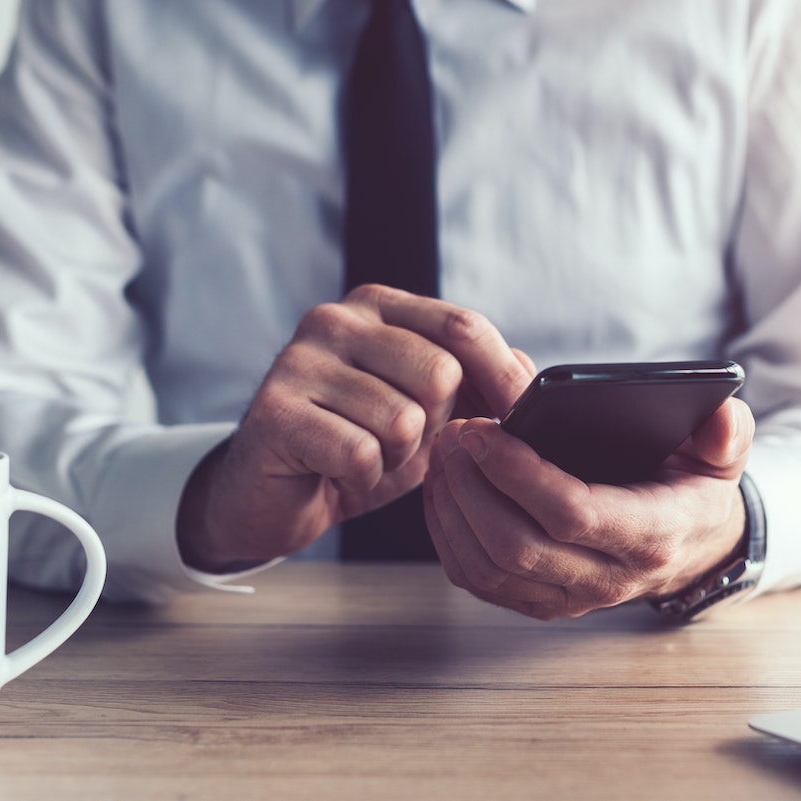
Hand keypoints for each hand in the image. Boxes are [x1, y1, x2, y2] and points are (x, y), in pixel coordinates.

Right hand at [177, 285, 533, 569]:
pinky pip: (360, 453)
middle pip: (439, 374)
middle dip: (435, 428)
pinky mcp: (274, 411)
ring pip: (402, 420)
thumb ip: (477, 383)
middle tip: (399, 442)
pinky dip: (361, 478)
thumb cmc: (357, 445)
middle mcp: (335, 320)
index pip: (463, 326)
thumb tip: (529, 378)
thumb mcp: (427, 410)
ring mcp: (298, 360)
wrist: (272, 495)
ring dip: (395, 458)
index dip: (501, 381)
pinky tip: (336, 472)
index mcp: (377, 305)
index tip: (516, 421)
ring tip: (363, 455)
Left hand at [423, 397, 754, 619]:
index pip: (573, 513)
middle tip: (452, 431)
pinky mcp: (537, 603)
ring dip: (452, 507)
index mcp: (651, 535)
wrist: (690, 547)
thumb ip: (728, 432)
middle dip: (471, 485)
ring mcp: (568, 599)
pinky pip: (476, 579)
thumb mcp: (724, 454)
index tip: (482, 429)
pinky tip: (444, 486)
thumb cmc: (694, 487)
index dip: (519, 473)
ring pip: (487, 568)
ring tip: (444, 452)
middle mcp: (607, 579)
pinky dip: (447, 533)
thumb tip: (722, 419)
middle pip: (516, 546)